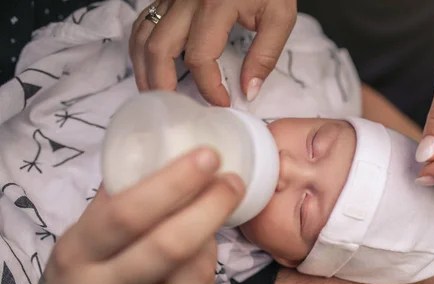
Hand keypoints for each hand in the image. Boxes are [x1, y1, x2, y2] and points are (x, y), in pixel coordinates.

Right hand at [14, 148, 244, 283]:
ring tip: (208, 224)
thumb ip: (118, 204)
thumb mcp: (81, 239)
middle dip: (211, 207)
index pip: (127, 214)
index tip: (208, 157)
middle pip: (171, 246)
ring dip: (211, 239)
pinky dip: (207, 270)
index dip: (173, 183)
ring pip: (196, 272)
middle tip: (232, 182)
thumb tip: (169, 158)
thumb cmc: (79, 278)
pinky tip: (199, 260)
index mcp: (76, 256)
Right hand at [129, 0, 296, 105]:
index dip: (209, 88)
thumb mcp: (280, 16)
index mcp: (215, 5)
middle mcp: (186, 0)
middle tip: (174, 111)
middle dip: (162, 86)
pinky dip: (141, 48)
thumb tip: (248, 91)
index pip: (200, 59)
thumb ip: (265, 55)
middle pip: (159, 50)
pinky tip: (150, 66)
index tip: (222, 103)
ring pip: (142, 36)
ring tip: (156, 96)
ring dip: (144, 70)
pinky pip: (143, 23)